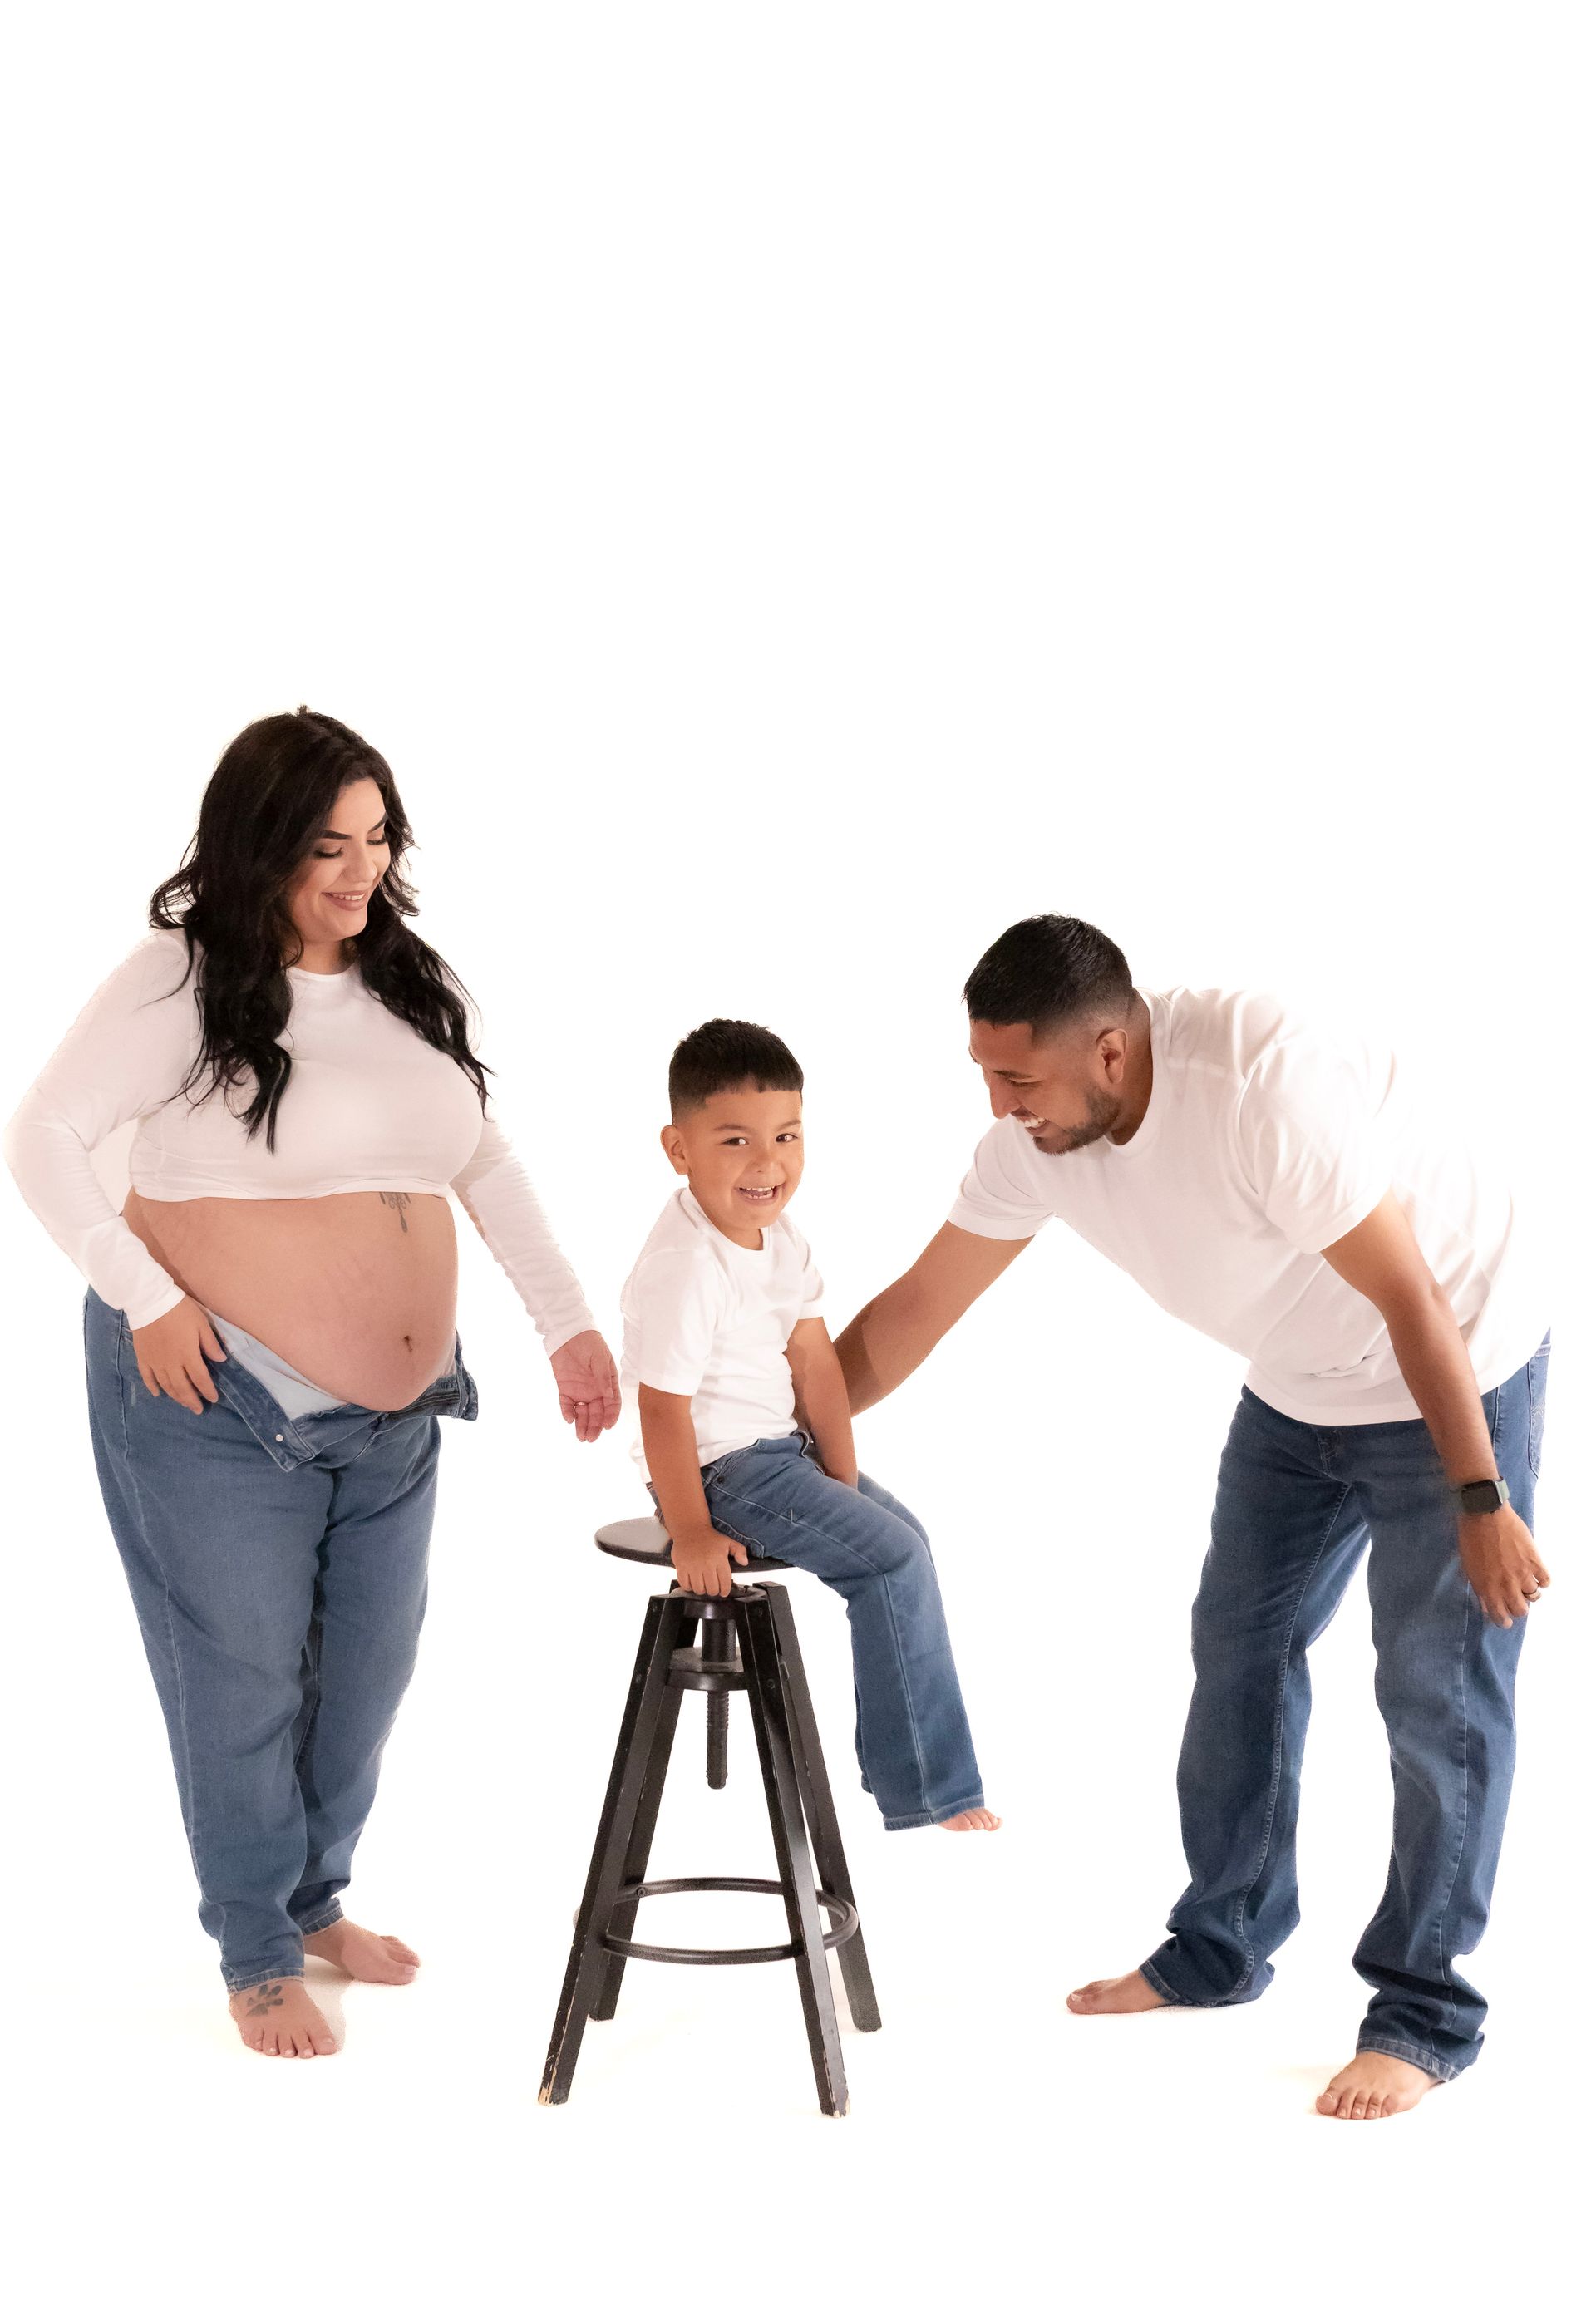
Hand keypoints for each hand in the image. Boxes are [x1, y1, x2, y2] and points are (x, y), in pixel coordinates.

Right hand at [130, 1297, 225, 1413]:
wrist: (150, 1301)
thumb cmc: (180, 1310)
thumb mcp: (201, 1324)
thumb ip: (210, 1344)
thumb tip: (221, 1360)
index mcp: (188, 1355)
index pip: (200, 1379)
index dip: (207, 1391)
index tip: (213, 1399)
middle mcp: (171, 1363)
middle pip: (182, 1387)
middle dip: (191, 1400)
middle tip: (198, 1410)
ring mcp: (155, 1362)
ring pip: (166, 1385)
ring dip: (176, 1397)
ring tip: (183, 1403)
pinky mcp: (142, 1358)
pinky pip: (147, 1377)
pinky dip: (153, 1388)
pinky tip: (157, 1394)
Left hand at [550, 1329, 620, 1442]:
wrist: (569, 1333)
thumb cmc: (589, 1343)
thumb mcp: (600, 1358)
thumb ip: (603, 1377)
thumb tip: (608, 1395)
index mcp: (608, 1383)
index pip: (612, 1404)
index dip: (611, 1416)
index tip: (607, 1426)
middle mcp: (595, 1390)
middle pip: (597, 1412)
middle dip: (595, 1426)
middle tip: (591, 1438)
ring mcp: (580, 1391)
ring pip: (583, 1413)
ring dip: (582, 1425)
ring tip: (581, 1437)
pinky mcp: (565, 1389)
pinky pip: (567, 1404)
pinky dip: (567, 1412)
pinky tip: (569, 1419)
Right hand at [671, 1526, 747, 1598]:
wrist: (690, 1528)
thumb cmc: (710, 1537)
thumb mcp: (728, 1541)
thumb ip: (739, 1551)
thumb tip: (744, 1562)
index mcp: (719, 1559)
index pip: (725, 1583)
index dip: (725, 1591)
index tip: (723, 1592)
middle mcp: (706, 1564)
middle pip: (712, 1589)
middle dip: (714, 1591)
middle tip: (713, 1588)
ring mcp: (693, 1566)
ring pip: (699, 1589)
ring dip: (702, 1590)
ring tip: (703, 1585)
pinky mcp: (681, 1567)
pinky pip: (686, 1585)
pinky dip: (689, 1587)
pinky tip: (693, 1583)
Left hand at [1457, 1505, 1550, 1628]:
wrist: (1484, 1515)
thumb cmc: (1470, 1539)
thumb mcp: (1469, 1568)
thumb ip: (1479, 1589)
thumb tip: (1486, 1606)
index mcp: (1487, 1588)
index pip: (1500, 1617)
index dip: (1504, 1621)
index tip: (1506, 1621)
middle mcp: (1507, 1585)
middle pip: (1521, 1610)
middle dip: (1518, 1608)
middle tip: (1516, 1601)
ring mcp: (1522, 1574)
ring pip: (1534, 1597)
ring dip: (1530, 1593)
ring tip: (1526, 1584)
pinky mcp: (1534, 1561)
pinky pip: (1546, 1581)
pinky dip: (1543, 1581)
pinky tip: (1537, 1575)